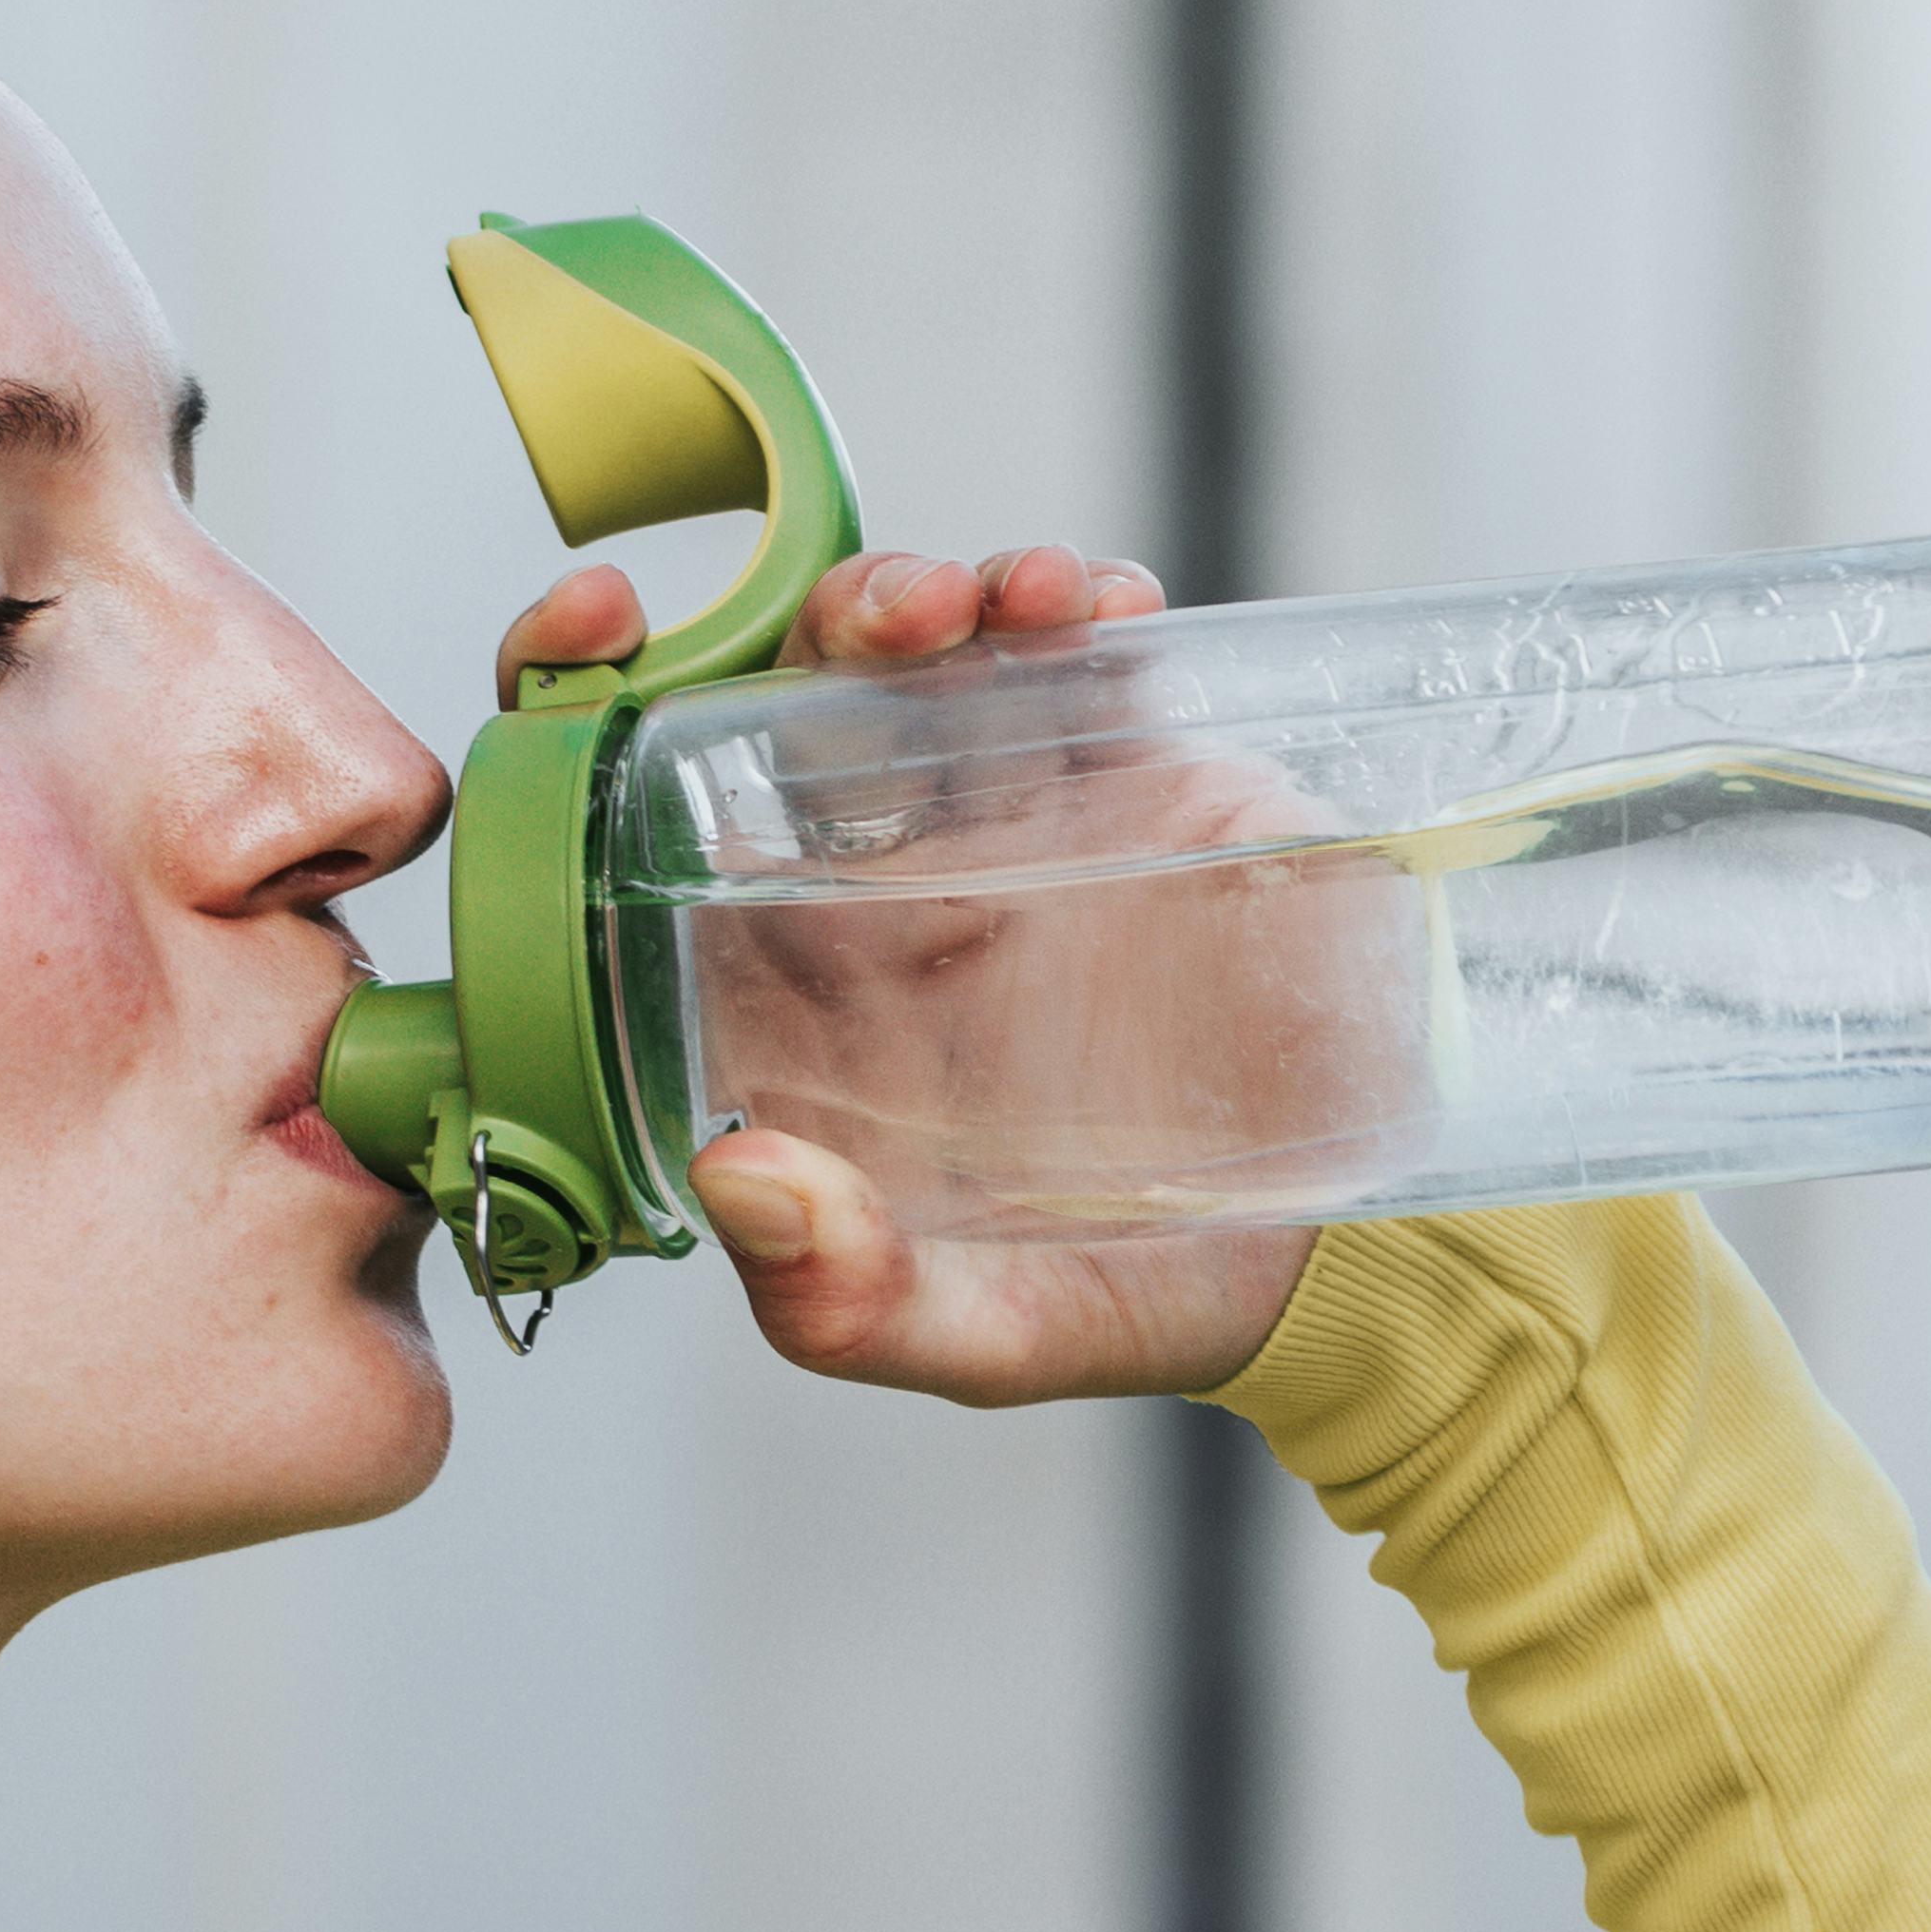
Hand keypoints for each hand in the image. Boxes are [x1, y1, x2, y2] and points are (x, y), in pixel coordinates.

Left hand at [495, 543, 1319, 1405]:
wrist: (1338, 1265)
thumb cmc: (1126, 1305)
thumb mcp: (988, 1336)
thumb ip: (851, 1298)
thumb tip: (739, 1181)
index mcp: (793, 998)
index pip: (642, 831)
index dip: (591, 704)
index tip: (603, 620)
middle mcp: (880, 893)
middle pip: (794, 705)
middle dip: (817, 620)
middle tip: (888, 623)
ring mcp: (1009, 829)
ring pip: (934, 662)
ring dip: (948, 595)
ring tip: (1010, 602)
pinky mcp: (1142, 788)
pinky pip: (1087, 666)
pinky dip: (1080, 610)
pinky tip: (1097, 608)